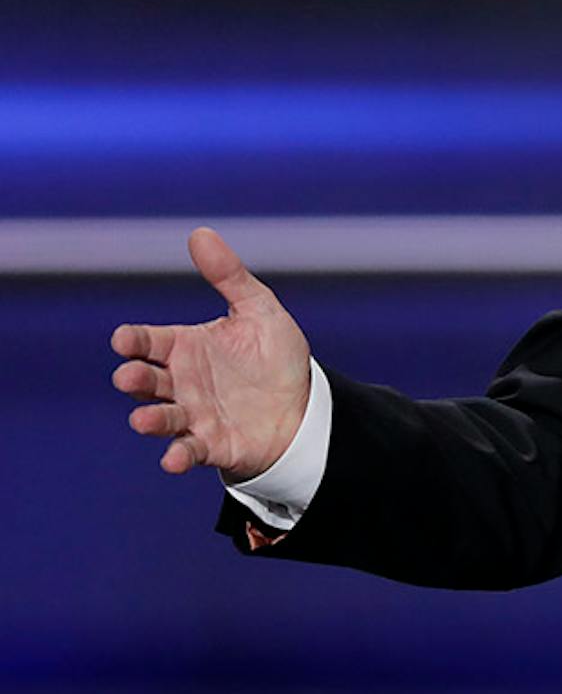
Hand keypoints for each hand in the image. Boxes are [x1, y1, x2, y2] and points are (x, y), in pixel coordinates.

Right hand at [111, 227, 311, 482]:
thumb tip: (200, 233)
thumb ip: (229, 276)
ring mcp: (192, 415)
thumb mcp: (259, 311)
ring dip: (149, 420)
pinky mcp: (211, 444)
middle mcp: (181, 382)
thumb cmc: (275, 357)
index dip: (133, 341)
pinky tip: (173, 460)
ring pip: (160, 418)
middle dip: (134, 379)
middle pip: (146, 380)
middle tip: (130, 377)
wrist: (305, 406)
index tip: (125, 340)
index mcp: (185, 347)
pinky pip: (188, 451)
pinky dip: (177, 456)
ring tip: (144, 420)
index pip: (148, 342)